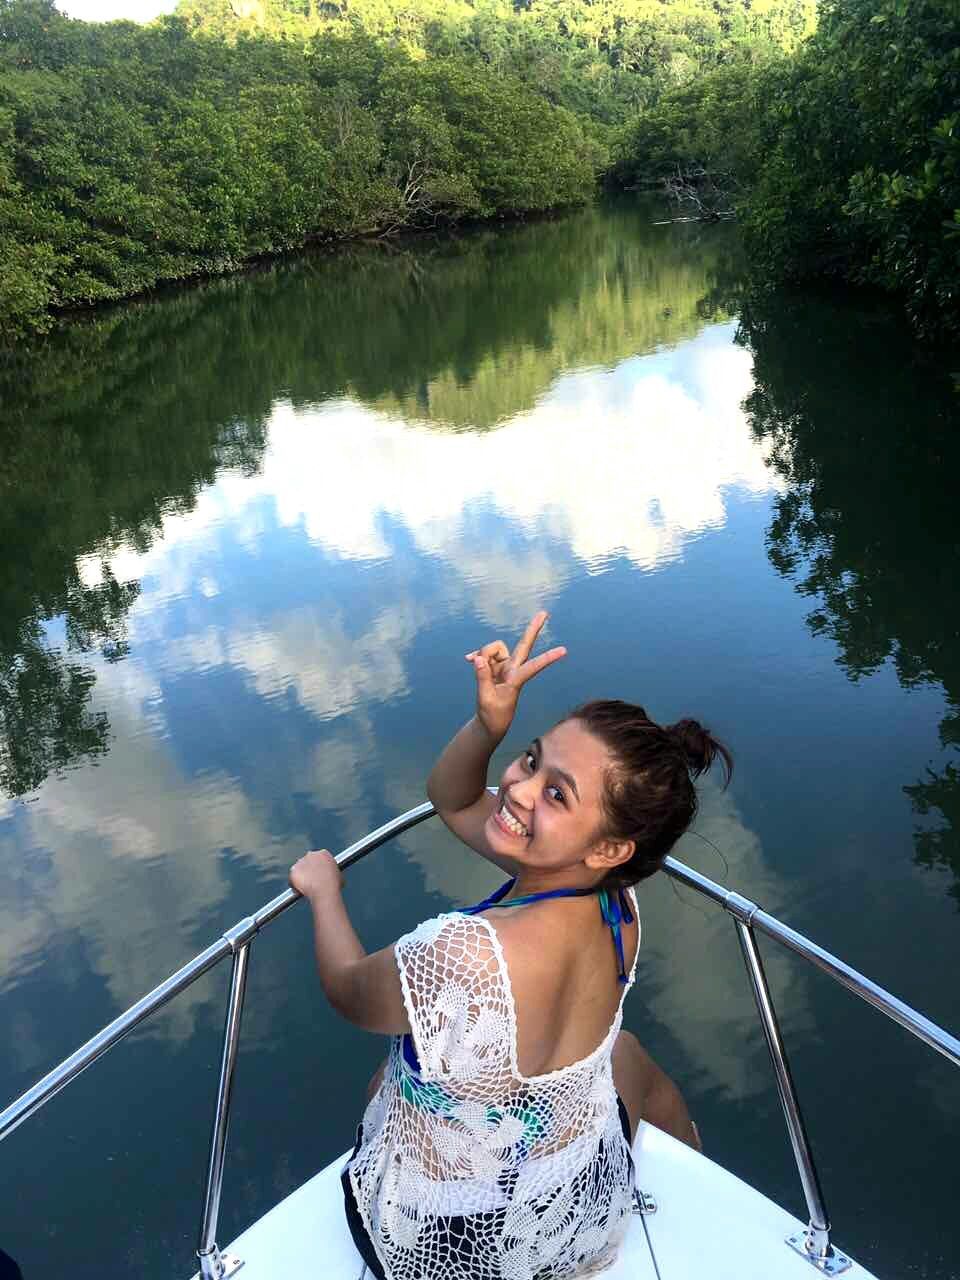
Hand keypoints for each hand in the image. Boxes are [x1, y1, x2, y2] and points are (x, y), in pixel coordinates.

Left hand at [289, 849, 341, 899]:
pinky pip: (292, 878)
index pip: (318, 858)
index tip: (318, 874)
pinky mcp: (293, 870)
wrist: (324, 891)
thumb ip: (331, 872)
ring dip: (301, 876)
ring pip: (298, 869)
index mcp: (324, 853)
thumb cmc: (333, 885)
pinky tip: (299, 890)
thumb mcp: (338, 875)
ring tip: (305, 888)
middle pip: (307, 861)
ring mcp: (301, 861)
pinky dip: (294, 884)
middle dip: (308, 870)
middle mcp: (311, 854)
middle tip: (311, 881)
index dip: (317, 867)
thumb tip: (330, 877)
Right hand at [465, 610, 565, 739]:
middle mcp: (513, 669)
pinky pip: (484, 654)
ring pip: (495, 648)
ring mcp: (504, 667)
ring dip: (484, 652)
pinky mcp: (494, 667)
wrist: (489, 722)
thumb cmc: (492, 715)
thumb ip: (482, 677)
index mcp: (516, 680)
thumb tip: (479, 658)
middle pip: (524, 645)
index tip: (564, 650)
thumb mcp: (485, 698)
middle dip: (533, 629)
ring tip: (473, 663)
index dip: (548, 658)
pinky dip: (477, 656)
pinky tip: (469, 659)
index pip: (534, 666)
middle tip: (544, 613)